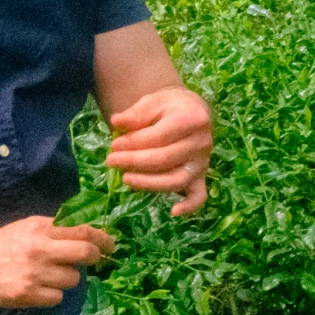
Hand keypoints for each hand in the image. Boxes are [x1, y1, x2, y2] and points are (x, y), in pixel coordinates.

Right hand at [0, 213, 114, 306]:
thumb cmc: (2, 245)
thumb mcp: (26, 227)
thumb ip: (53, 228)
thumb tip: (87, 233)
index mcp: (39, 228)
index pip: (82, 231)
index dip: (102, 238)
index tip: (110, 244)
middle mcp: (39, 249)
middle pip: (85, 254)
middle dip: (95, 258)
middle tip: (94, 260)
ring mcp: (35, 274)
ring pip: (73, 279)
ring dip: (68, 278)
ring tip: (51, 274)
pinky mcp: (29, 295)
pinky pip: (58, 297)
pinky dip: (53, 294)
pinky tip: (39, 287)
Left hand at [106, 84, 213, 215]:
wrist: (189, 110)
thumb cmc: (169, 106)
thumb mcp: (152, 102)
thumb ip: (135, 114)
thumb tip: (116, 122)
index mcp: (192, 119)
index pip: (158, 137)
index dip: (133, 143)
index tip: (113, 145)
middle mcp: (202, 142)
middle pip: (165, 159)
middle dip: (134, 162)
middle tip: (111, 161)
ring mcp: (203, 162)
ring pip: (177, 179)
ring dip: (149, 183)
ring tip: (126, 179)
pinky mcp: (201, 176)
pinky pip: (199, 195)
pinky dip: (189, 206)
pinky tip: (173, 212)